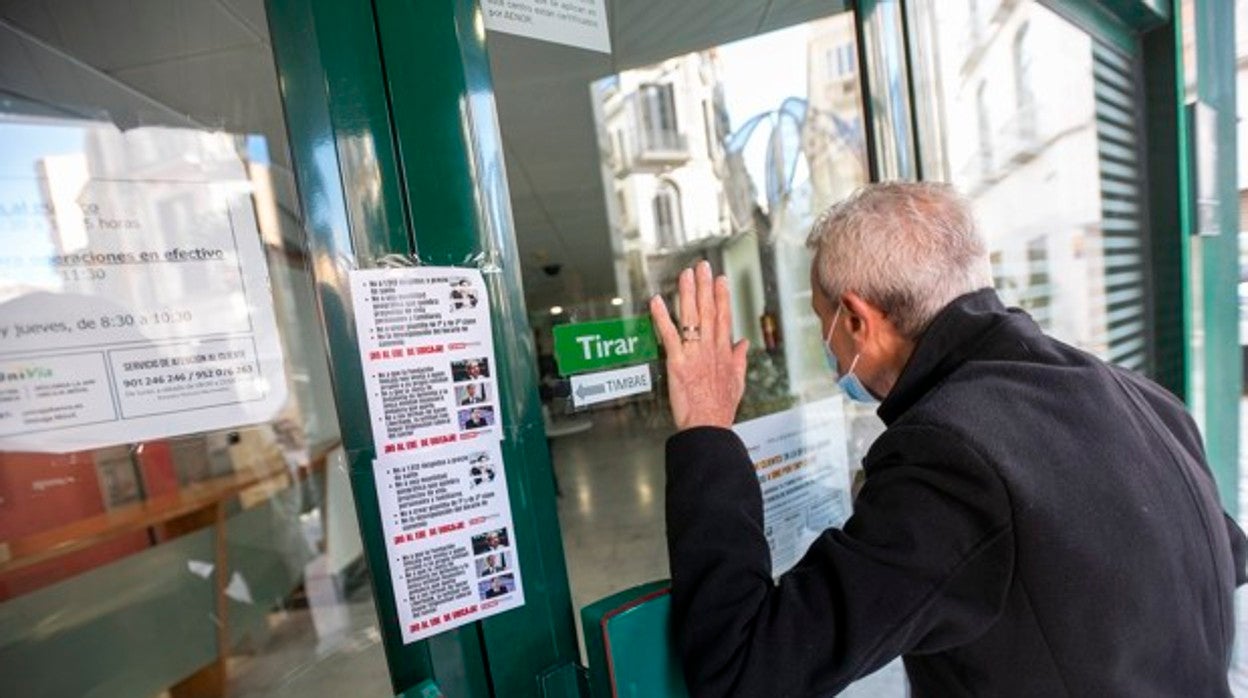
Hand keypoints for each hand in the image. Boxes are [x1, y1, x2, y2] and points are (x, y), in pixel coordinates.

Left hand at [649, 260, 748, 430]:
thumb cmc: (720, 408)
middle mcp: (710, 349)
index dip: (722, 296)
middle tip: (702, 266)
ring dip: (688, 294)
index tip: (720, 279)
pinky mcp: (677, 362)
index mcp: (724, 352)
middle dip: (705, 286)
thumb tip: (742, 344)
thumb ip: (739, 360)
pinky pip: (669, 335)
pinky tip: (656, 302)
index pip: (724, 317)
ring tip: (685, 275)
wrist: (708, 425)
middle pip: (709, 311)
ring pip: (691, 318)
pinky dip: (662, 318)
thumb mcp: (737, 382)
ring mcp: (694, 353)